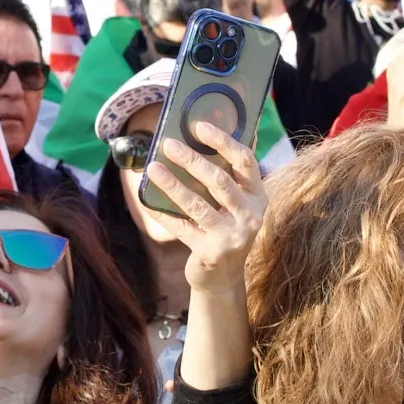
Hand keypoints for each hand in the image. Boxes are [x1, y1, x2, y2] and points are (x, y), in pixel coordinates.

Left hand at [143, 123, 265, 295]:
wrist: (223, 277)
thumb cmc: (225, 228)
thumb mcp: (235, 203)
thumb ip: (227, 175)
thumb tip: (205, 135)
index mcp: (258, 196)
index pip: (245, 161)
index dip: (223, 141)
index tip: (199, 125)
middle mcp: (250, 216)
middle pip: (219, 181)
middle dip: (192, 160)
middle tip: (168, 144)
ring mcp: (232, 236)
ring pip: (197, 205)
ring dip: (172, 184)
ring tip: (152, 168)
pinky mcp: (211, 252)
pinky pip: (181, 227)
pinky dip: (162, 213)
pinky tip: (145, 200)